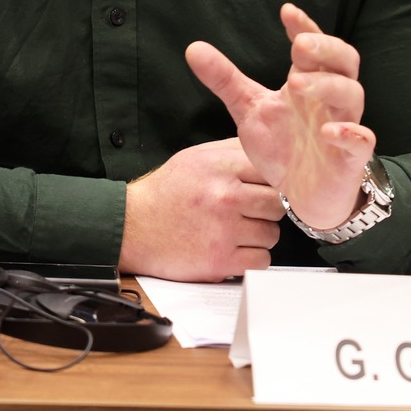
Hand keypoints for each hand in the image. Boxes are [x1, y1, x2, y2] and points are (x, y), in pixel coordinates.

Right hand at [120, 137, 283, 280]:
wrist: (133, 227)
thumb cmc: (165, 193)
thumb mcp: (196, 157)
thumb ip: (233, 151)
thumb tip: (267, 150)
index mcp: (220, 167)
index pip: (273, 173)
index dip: (271, 182)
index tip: (263, 189)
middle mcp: (224, 197)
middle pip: (277, 205)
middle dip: (267, 209)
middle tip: (249, 211)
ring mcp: (224, 231)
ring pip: (272, 234)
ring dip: (259, 235)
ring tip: (236, 229)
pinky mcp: (221, 260)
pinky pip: (261, 260)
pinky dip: (251, 257)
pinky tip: (234, 247)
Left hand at [184, 3, 374, 232]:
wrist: (303, 195)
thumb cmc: (283, 145)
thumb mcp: (248, 108)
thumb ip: (224, 79)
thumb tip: (193, 47)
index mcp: (308, 81)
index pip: (314, 46)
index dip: (304, 27)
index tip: (287, 11)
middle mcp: (329, 99)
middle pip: (344, 62)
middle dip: (325, 49)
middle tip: (299, 44)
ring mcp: (343, 126)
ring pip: (352, 94)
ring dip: (329, 85)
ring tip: (297, 82)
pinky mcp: (350, 158)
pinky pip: (362, 141)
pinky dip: (350, 133)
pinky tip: (330, 131)